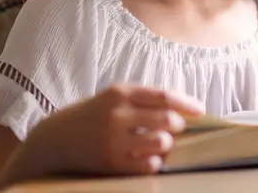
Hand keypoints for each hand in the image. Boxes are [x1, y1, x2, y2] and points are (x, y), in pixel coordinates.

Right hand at [32, 84, 204, 175]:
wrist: (57, 138)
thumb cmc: (93, 114)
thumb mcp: (114, 96)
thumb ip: (144, 98)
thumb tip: (182, 108)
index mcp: (120, 93)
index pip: (163, 96)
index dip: (187, 103)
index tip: (200, 110)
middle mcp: (117, 115)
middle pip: (167, 120)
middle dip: (178, 125)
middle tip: (175, 128)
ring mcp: (114, 140)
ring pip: (161, 143)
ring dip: (167, 144)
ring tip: (161, 142)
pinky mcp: (112, 163)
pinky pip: (149, 165)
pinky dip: (156, 161)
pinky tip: (150, 157)